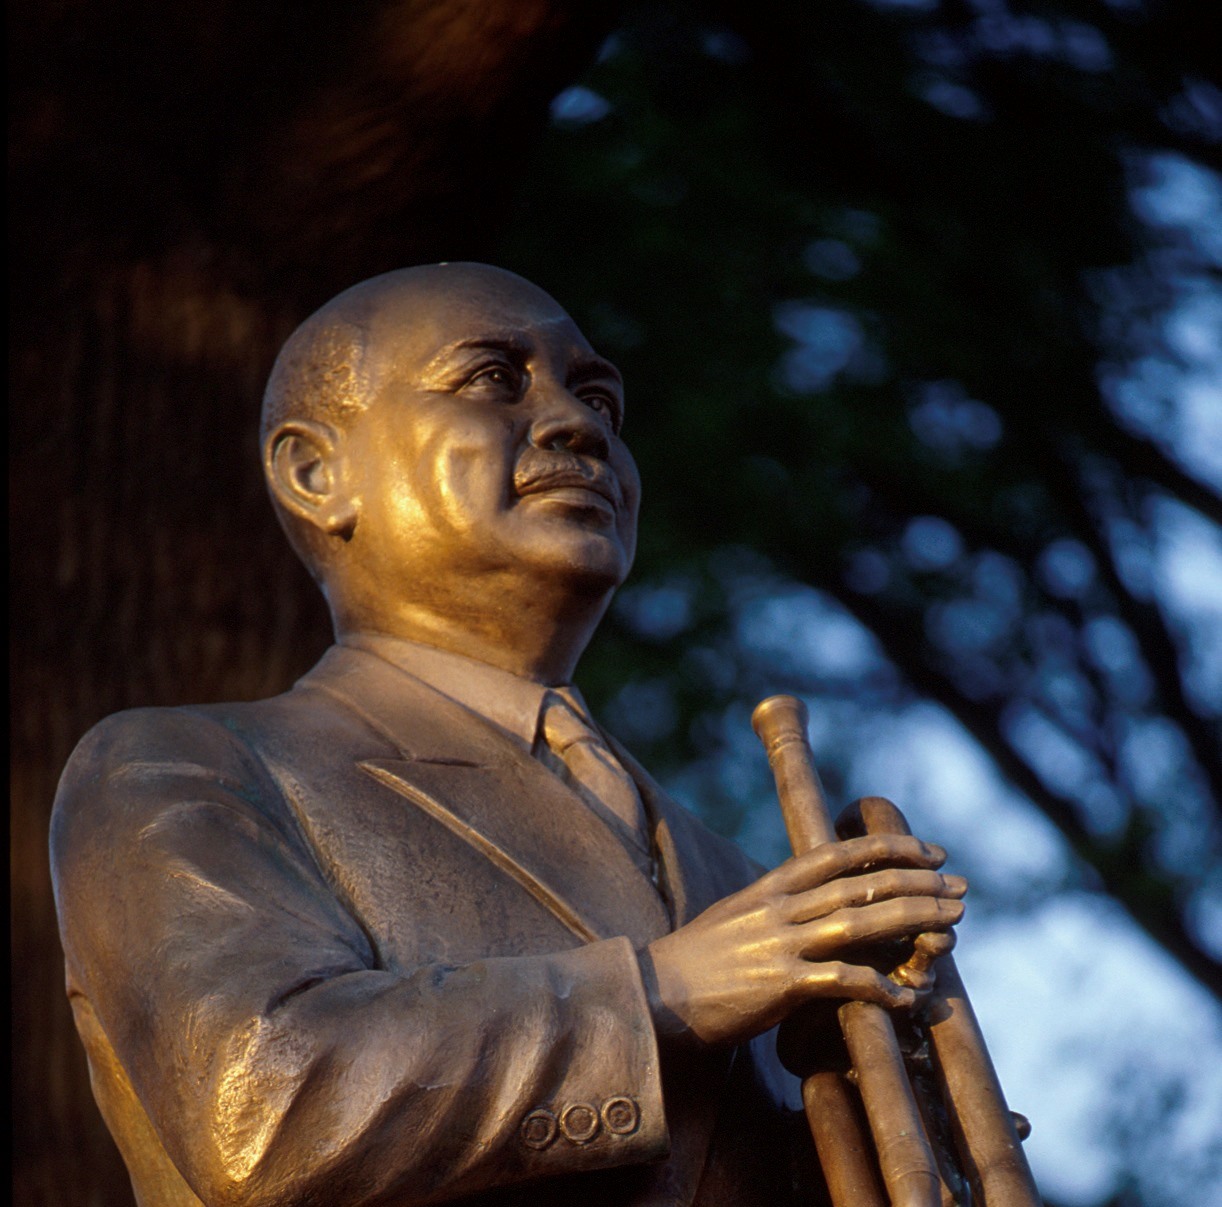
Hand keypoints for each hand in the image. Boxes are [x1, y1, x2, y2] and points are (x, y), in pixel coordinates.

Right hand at [639, 834, 965, 1046]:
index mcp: (771, 886)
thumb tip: (815, 901)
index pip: (838, 854)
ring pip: (860, 922)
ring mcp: (780, 944)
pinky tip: (909, 997)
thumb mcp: (737, 916)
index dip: (889, 849)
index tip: (929, 852)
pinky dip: (880, 988)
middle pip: (860, 884)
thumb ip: (777, 905)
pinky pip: (842, 982)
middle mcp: (779, 907)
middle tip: (959, 887)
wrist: (654, 995)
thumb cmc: (697, 962)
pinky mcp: (779, 986)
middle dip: (916, 882)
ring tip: (953, 923)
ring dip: (913, 920)